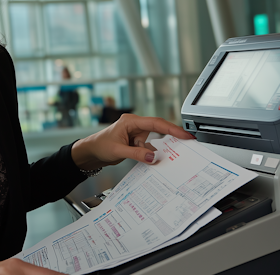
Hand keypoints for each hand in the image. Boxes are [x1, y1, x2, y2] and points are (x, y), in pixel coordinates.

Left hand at [71, 114, 194, 169]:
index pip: (155, 123)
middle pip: (158, 128)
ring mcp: (136, 133)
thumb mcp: (118, 151)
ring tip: (170, 154)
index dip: (172, 128)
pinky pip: (149, 146)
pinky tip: (154, 159)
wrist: (91, 151)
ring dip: (160, 147)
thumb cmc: (100, 146)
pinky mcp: (136, 141)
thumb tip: (153, 157)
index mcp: (131, 121)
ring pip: (155, 139)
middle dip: (172, 135)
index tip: (184, 134)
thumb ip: (136, 154)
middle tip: (188, 141)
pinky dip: (152, 153)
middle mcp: (135, 125)